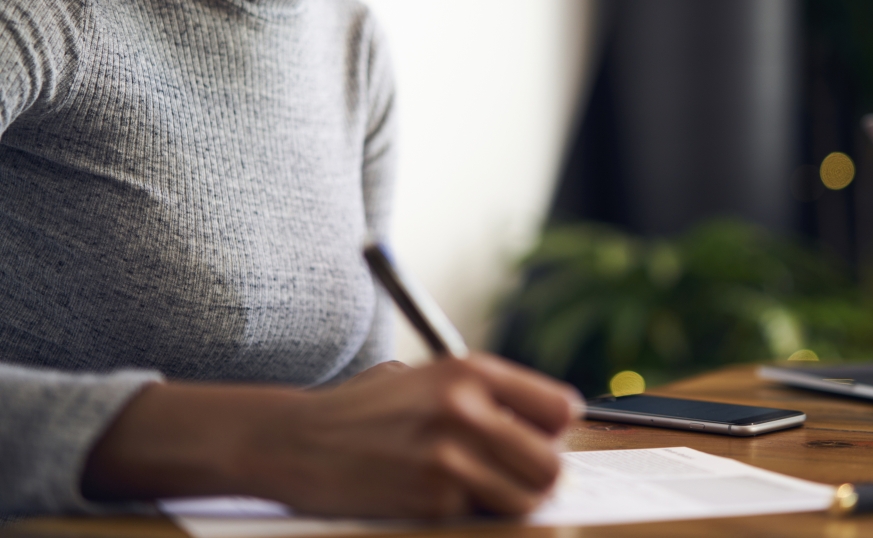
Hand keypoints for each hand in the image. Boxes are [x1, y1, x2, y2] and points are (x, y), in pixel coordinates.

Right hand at [255, 356, 580, 516]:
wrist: (295, 440)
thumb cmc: (367, 411)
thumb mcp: (429, 379)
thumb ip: (486, 397)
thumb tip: (551, 430)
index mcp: (471, 370)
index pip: (561, 408)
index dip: (553, 432)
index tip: (536, 441)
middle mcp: (467, 408)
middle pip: (552, 463)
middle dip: (537, 476)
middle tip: (510, 475)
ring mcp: (450, 457)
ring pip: (526, 500)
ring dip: (509, 502)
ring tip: (477, 490)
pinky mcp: (432, 502)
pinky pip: (481, 518)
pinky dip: (468, 516)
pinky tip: (435, 497)